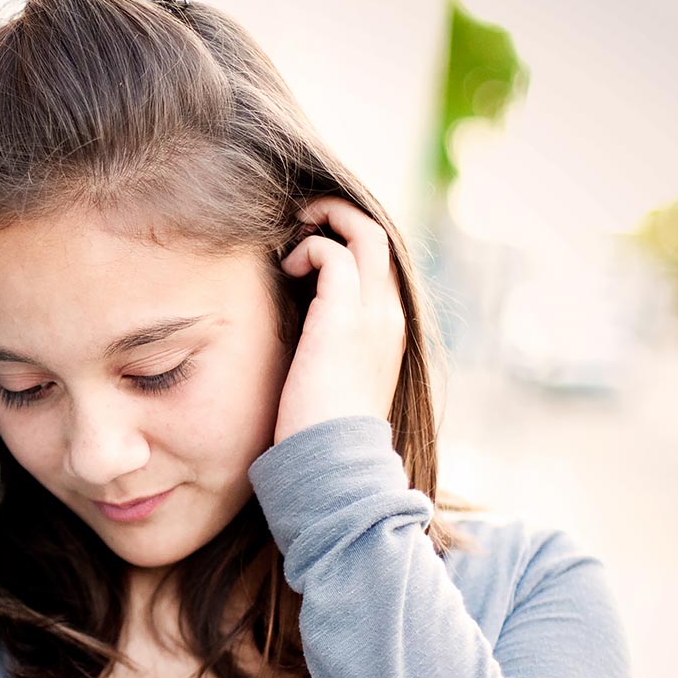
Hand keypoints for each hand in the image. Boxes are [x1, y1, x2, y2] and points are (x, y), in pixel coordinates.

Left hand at [271, 196, 405, 445]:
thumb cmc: (322, 431)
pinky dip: (311, 248)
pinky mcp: (344, 317)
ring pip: (365, 233)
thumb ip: (327, 350)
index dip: (347, 242)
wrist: (333, 462)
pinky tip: (289, 269)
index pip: (380, 264)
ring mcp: (372, 314)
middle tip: (301, 220)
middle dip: (339, 215)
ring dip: (325, 220)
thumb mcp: (332, 381)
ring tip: (293, 233)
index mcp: (388, 329)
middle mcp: (388, 315)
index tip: (310, 246)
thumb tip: (301, 341)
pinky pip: (335, 254)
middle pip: (379, 236)